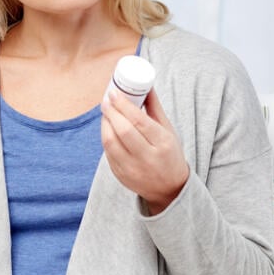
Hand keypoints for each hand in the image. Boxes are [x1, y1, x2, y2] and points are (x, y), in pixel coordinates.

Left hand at [101, 89, 189, 214]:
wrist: (169, 189)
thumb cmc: (169, 154)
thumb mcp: (168, 131)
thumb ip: (155, 108)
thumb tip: (145, 85)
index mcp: (163, 144)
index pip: (139, 121)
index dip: (123, 105)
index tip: (114, 92)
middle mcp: (148, 158)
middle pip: (123, 131)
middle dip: (111, 111)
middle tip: (106, 100)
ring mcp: (132, 169)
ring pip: (111, 142)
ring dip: (104, 123)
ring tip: (105, 111)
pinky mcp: (121, 175)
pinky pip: (107, 153)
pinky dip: (105, 137)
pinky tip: (107, 127)